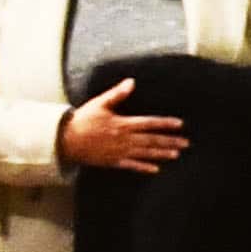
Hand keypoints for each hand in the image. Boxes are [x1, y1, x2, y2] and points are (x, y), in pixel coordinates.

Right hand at [58, 82, 186, 173]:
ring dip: (161, 154)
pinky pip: (130, 166)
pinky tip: (155, 169)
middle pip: (151, 140)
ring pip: (144, 153)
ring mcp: (118, 152)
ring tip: (176, 154)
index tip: (180, 124)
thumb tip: (131, 82)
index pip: (149, 123)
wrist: (64, 140)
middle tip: (186, 143)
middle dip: (169, 141)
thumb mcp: (99, 104)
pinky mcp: (112, 161)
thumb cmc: (82, 120)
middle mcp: (123, 139)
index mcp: (122, 124)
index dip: (165, 124)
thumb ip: (116, 94)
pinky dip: (143, 167)